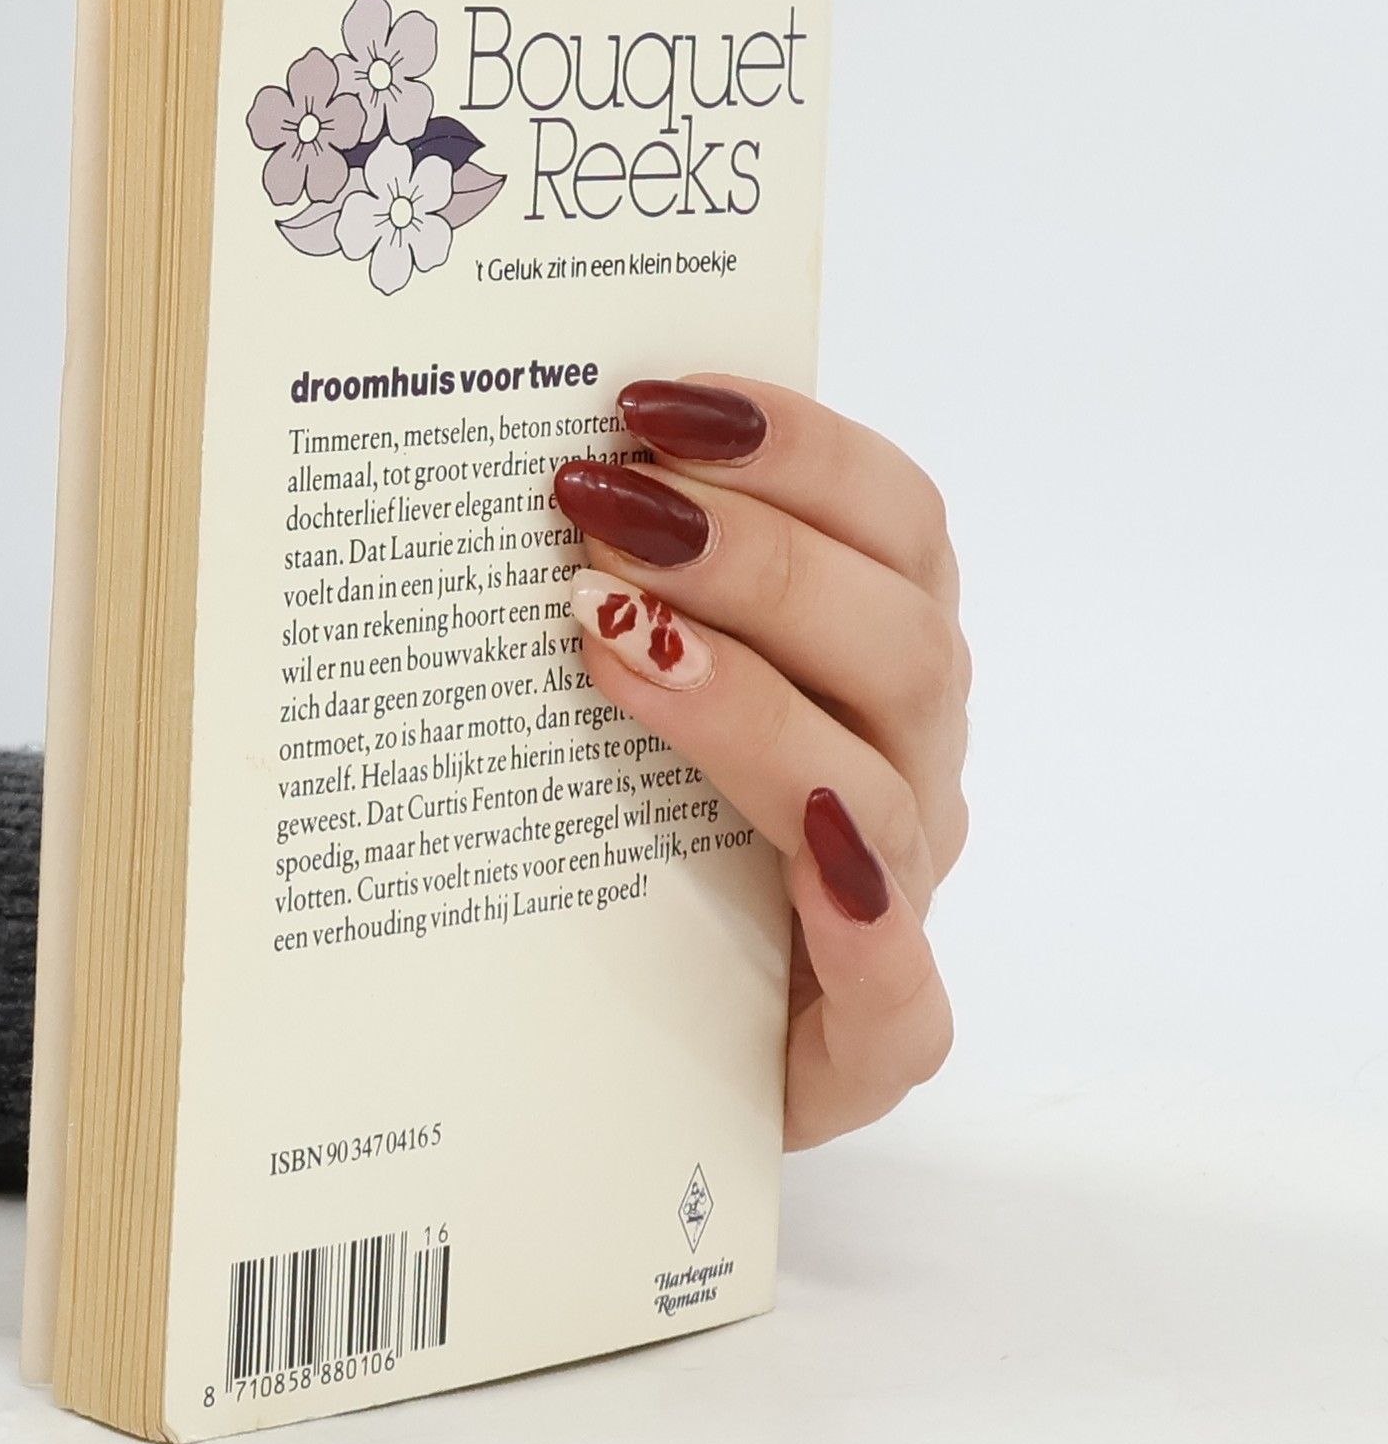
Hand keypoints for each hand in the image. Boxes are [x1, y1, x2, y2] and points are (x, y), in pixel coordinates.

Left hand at [553, 375, 966, 1147]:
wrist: (657, 1032)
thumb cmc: (645, 830)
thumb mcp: (641, 686)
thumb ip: (634, 588)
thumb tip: (536, 474)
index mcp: (873, 660)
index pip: (893, 520)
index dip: (798, 447)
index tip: (653, 401)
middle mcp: (904, 764)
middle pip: (898, 638)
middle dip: (757, 560)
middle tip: (603, 510)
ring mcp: (900, 903)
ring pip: (886, 794)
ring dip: (757, 705)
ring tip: (613, 644)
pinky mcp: (872, 1042)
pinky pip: (905, 1000)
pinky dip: (870, 935)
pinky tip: (811, 879)